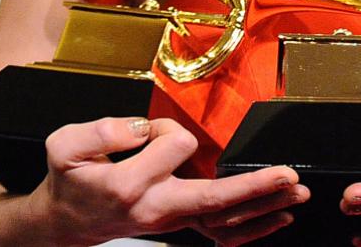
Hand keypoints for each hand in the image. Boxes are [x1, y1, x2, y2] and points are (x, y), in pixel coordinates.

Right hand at [27, 116, 309, 245]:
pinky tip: (278, 218)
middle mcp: (156, 208)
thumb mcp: (65, 146)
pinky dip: (253, 227)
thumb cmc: (70, 180)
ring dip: (263, 206)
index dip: (166, 127)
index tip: (147, 131)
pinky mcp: (179, 226)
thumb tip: (140, 128)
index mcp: (130, 184)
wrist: (66, 221)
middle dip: (254, 187)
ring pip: (225, 219)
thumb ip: (101, 132)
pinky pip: (221, 233)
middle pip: (214, 199)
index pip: (173, 144)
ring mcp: (171, 221)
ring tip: (295, 192)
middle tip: (287, 176)